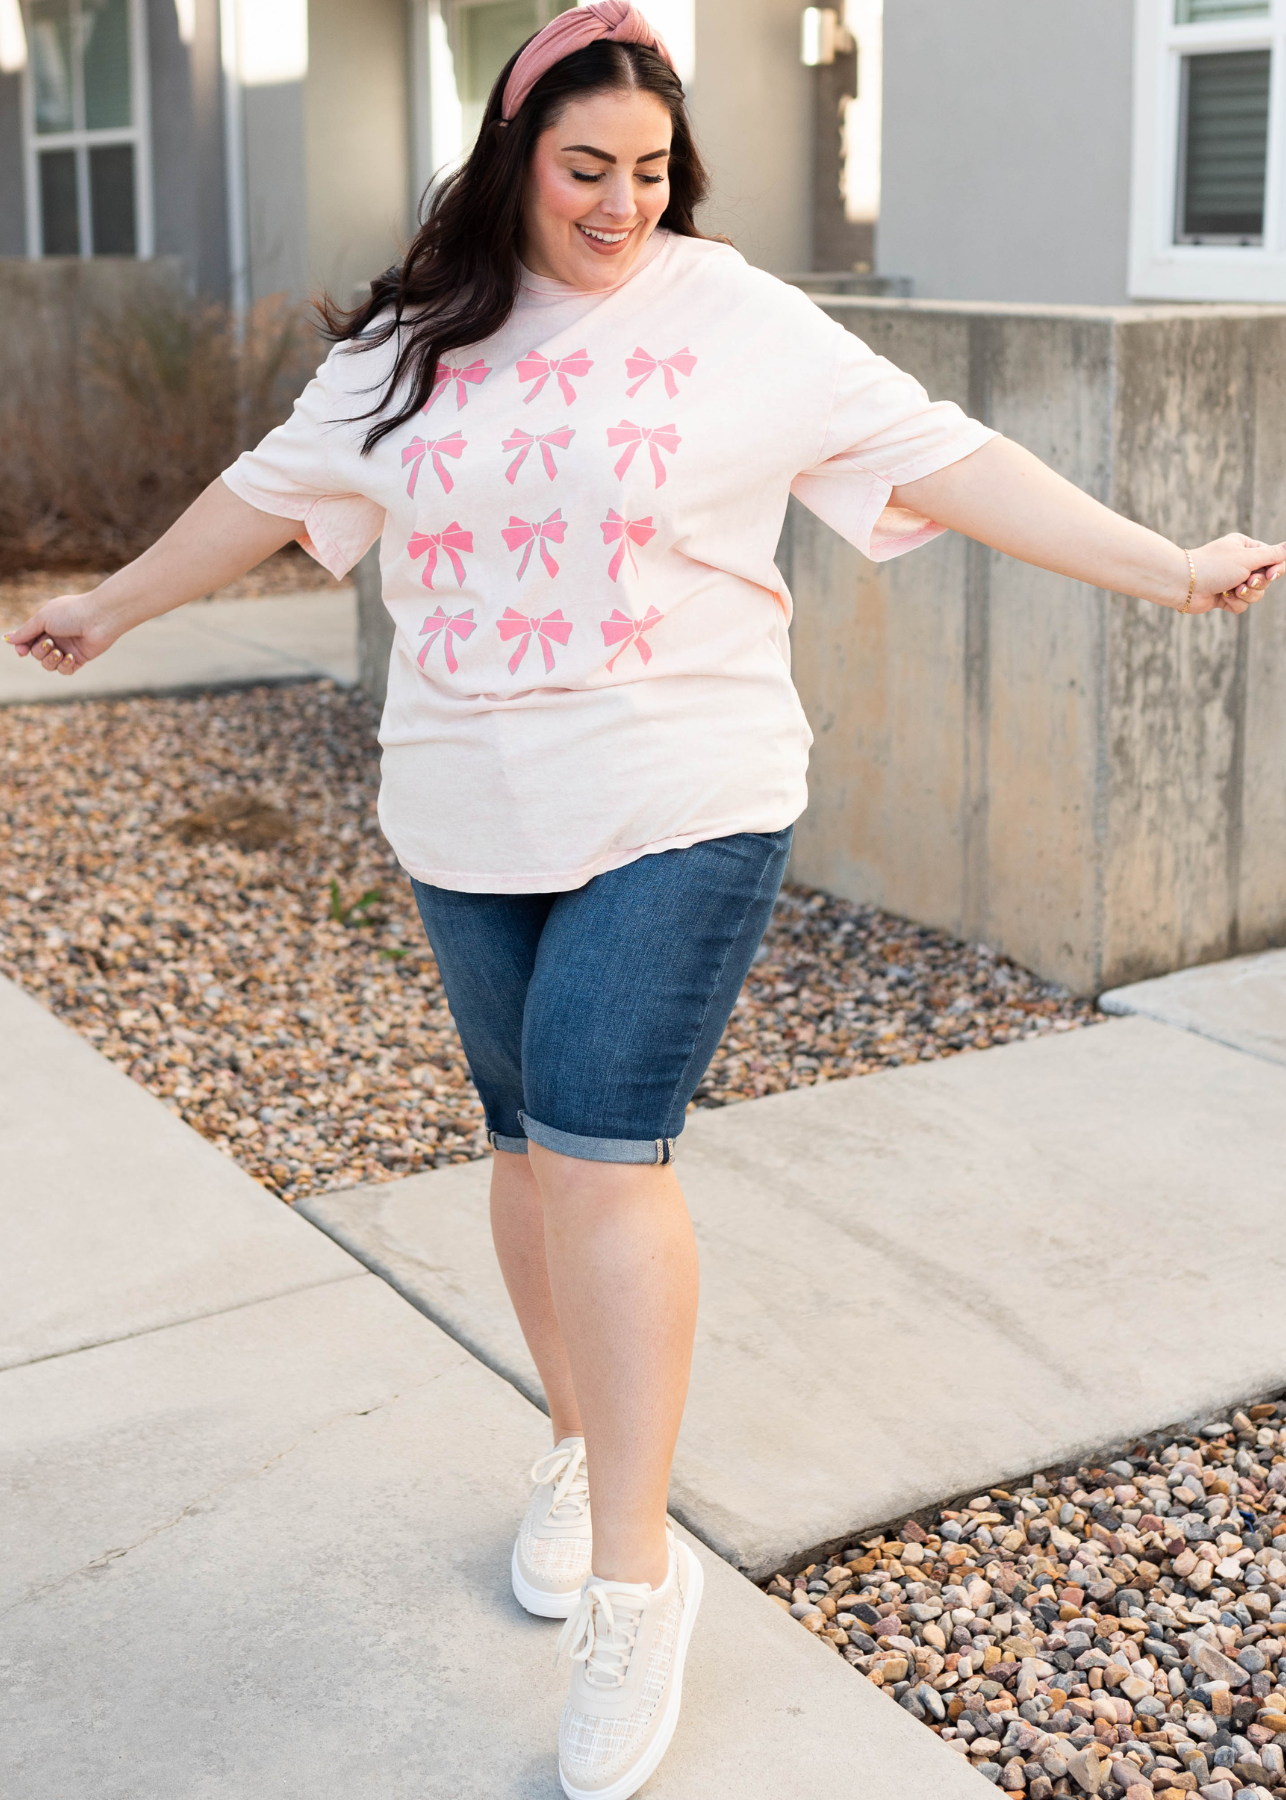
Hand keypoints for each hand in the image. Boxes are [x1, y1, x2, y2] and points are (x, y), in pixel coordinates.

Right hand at [3, 587, 123, 674]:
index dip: (23, 647)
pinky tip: (70, 657)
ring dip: (50, 660)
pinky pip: (65, 670)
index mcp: (46, 624)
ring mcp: (67, 648)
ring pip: (49, 664)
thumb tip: (8, 639)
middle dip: (39, 651)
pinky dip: (64, 666)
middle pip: (37, 653)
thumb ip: (26, 631)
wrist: (100, 618)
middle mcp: (56, 636)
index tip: (21, 652)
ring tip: (59, 651)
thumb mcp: (43, 619)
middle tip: (50, 642)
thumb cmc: (71, 613)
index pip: (28, 640)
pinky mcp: (80, 658)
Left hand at [1185, 535, 1285, 614]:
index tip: (1272, 574)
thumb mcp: (1248, 557)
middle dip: (1258, 583)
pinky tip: (1223, 597)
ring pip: (1256, 594)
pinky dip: (1235, 603)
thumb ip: (1272, 554)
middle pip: (1266, 579)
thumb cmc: (1214, 566)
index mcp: (1245, 547)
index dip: (1276, 569)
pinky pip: (1242, 605)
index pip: (1273, 559)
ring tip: (1232, 590)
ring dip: (1247, 594)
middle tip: (1246, 581)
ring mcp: (1232, 581)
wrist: (1185, 584)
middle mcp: (1240, 563)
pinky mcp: (1225, 597)